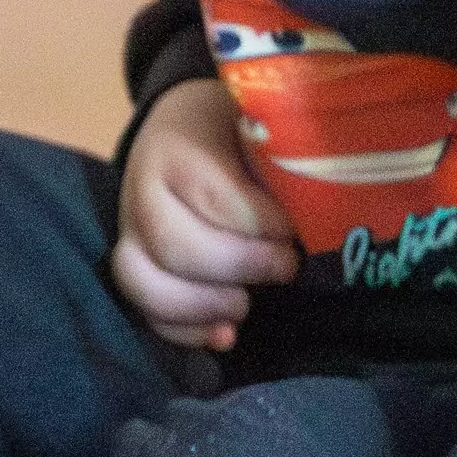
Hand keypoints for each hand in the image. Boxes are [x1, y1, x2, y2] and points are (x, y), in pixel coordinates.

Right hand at [110, 79, 298, 350]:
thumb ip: (283, 158)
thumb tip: (326, 212)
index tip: (297, 230)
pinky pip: (142, 310)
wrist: (182, 125)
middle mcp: (143, 192)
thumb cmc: (233, 127)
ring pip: (143, 282)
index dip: (261, 223)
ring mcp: (130, 232)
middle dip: (238, 266)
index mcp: (178, 149)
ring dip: (202, 306)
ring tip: (246, 305)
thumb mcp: (259, 122)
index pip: (213, 197)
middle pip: (175, 247)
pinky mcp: (134, 265)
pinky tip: (225, 335)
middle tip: (285, 268)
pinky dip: (183, 331)